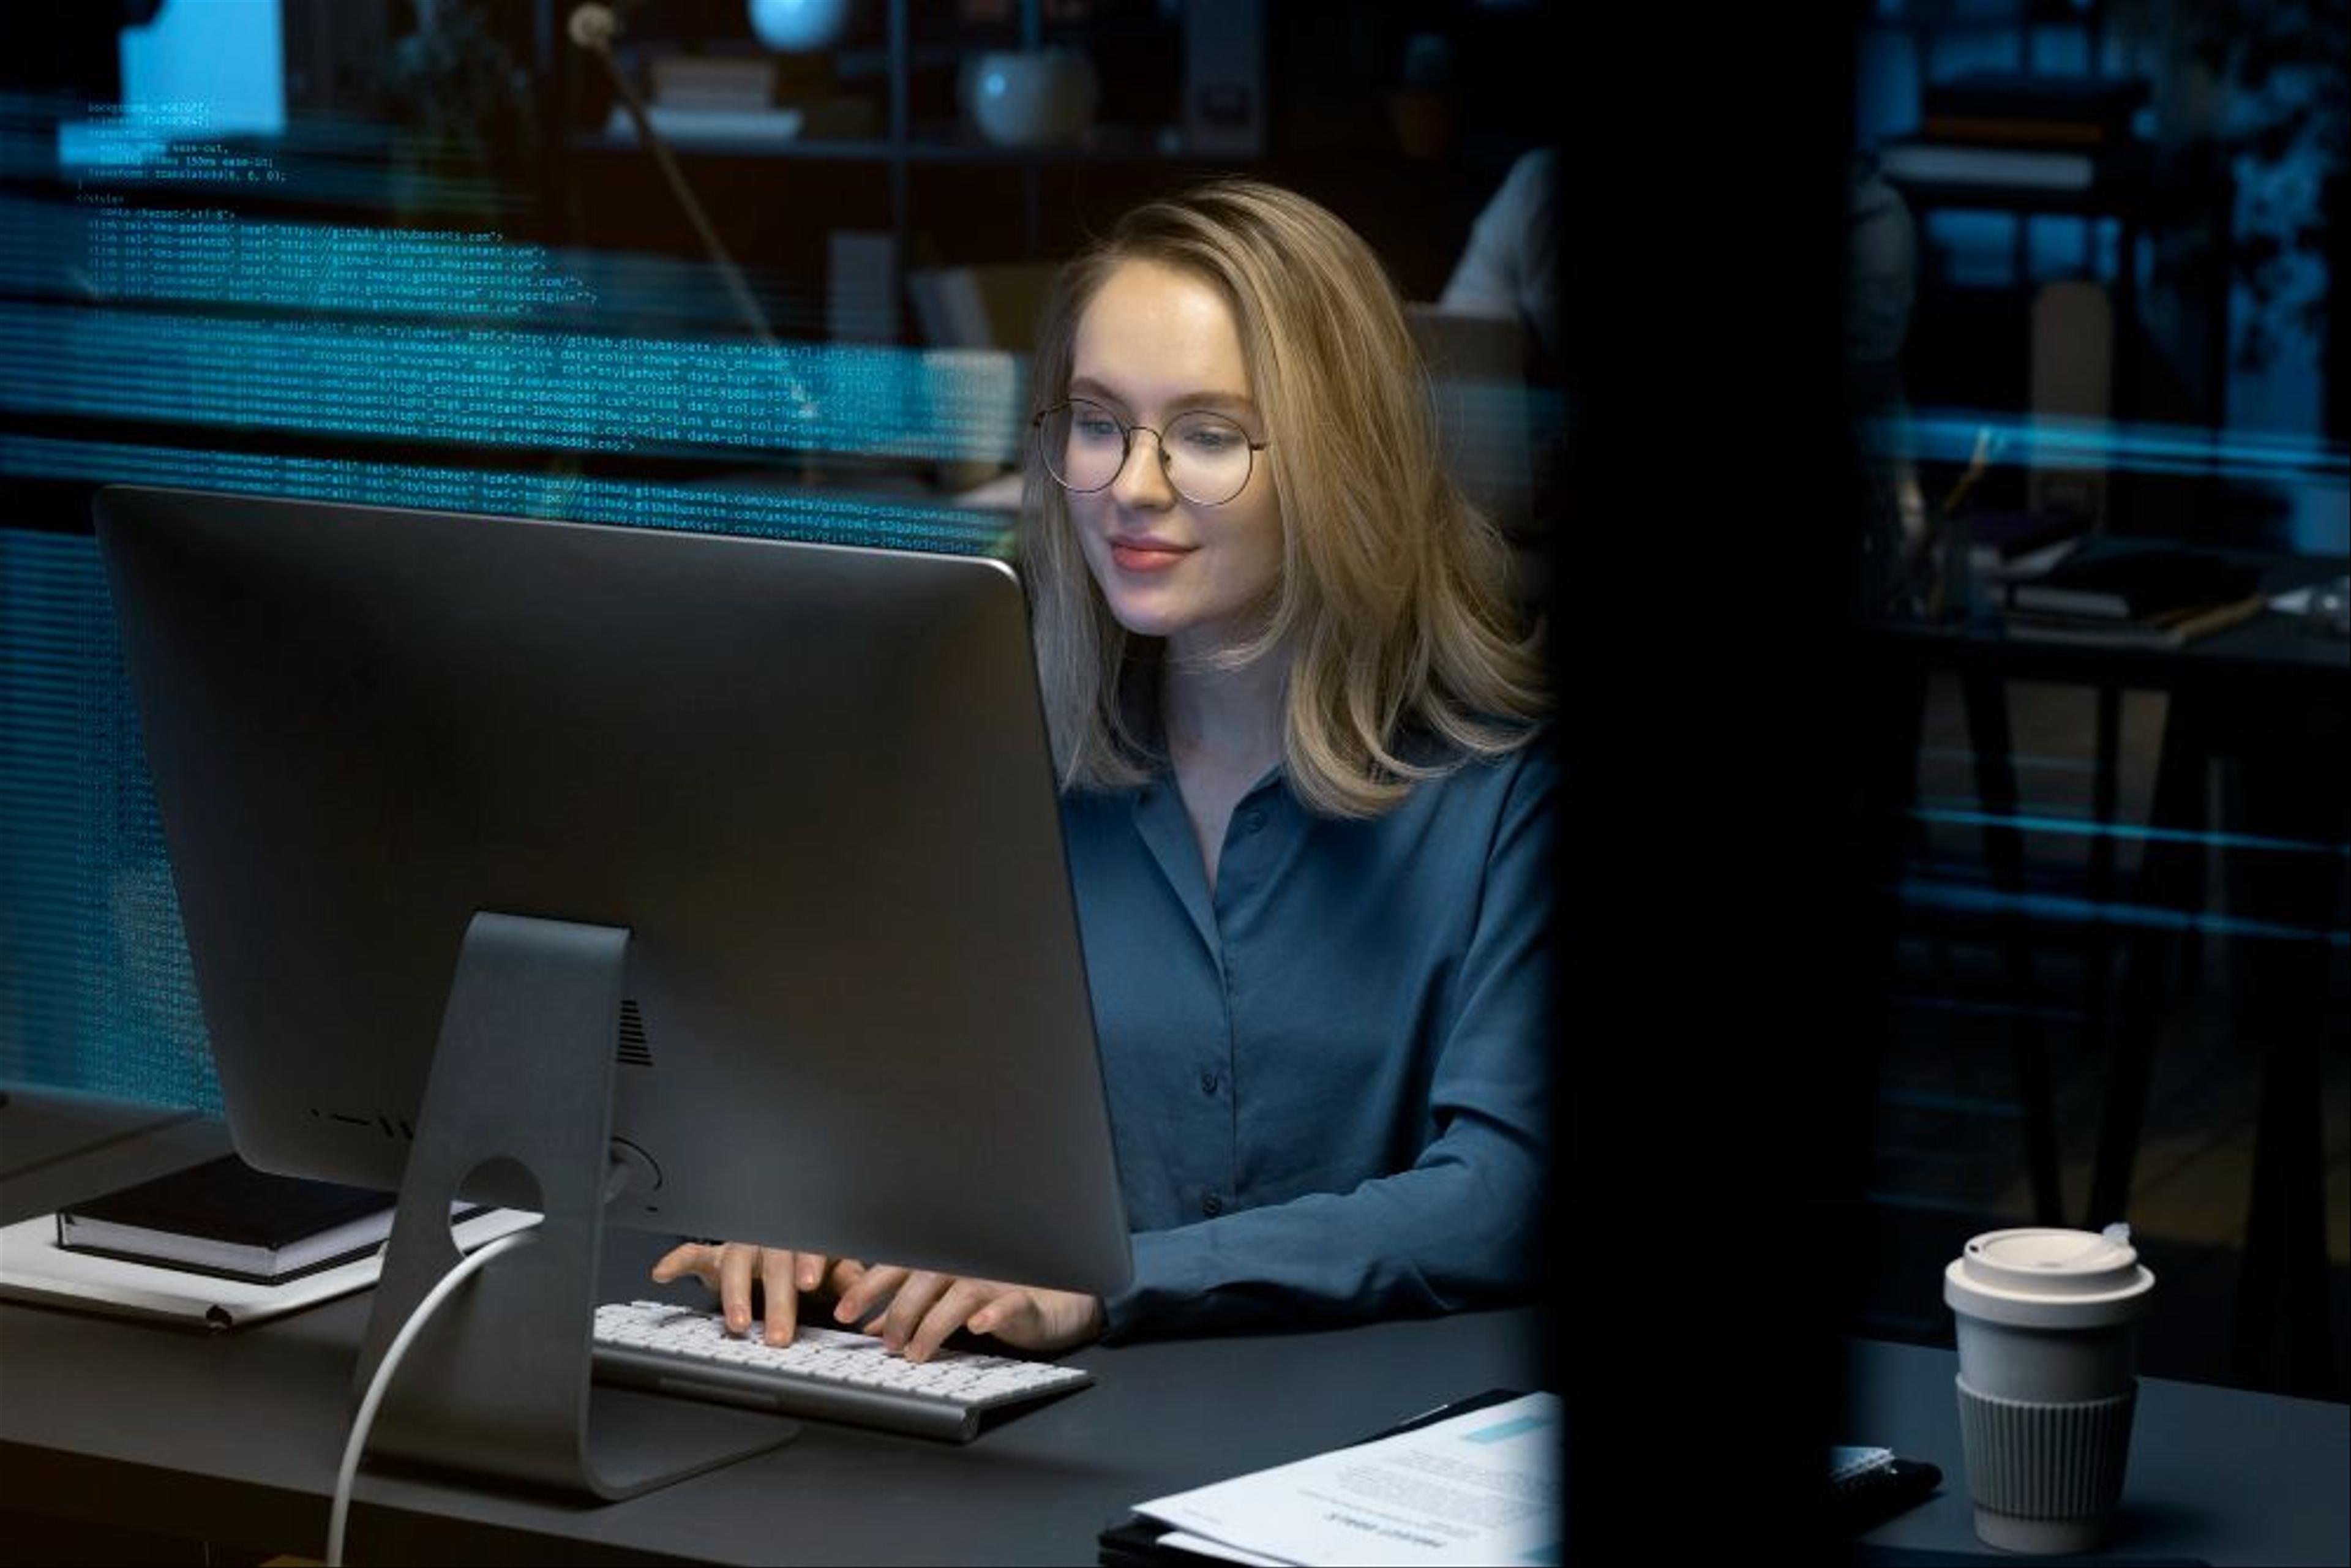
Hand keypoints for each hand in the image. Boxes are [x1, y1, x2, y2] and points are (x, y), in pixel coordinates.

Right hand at [649, 1240, 851, 1346]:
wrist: (786, 1241)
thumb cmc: (811, 1259)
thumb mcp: (835, 1268)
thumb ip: (848, 1279)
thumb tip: (861, 1296)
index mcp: (804, 1238)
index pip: (809, 1245)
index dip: (808, 1262)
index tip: (809, 1284)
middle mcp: (771, 1239)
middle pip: (772, 1262)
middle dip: (775, 1299)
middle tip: (778, 1335)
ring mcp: (742, 1246)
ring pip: (734, 1261)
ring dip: (734, 1293)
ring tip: (736, 1324)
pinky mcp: (716, 1256)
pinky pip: (693, 1254)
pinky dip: (677, 1262)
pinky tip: (663, 1273)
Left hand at [831, 1261, 1103, 1362]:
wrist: (1057, 1300)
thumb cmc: (997, 1297)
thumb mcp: (947, 1305)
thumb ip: (912, 1312)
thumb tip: (872, 1328)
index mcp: (943, 1263)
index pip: (899, 1267)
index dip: (869, 1287)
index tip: (842, 1311)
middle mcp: (966, 1264)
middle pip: (925, 1278)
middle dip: (899, 1311)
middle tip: (887, 1344)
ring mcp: (996, 1280)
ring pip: (960, 1293)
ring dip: (934, 1323)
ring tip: (917, 1353)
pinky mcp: (1025, 1299)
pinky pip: (1009, 1303)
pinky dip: (992, 1314)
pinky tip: (977, 1327)